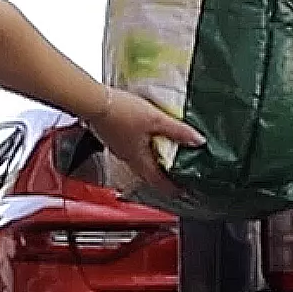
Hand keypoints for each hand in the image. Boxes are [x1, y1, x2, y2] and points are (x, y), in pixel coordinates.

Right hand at [87, 88, 205, 189]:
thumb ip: (178, 131)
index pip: (158, 181)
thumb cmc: (122, 112)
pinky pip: (130, 149)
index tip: (182, 190)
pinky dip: (141, 149)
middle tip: (175, 175)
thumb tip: (198, 141)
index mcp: (139, 159)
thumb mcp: (156, 120)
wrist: (95, 102)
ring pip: (138, 162)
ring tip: (162, 156)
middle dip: (162, 176)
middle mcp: (127, 157)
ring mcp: (118, 147)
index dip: (172, 187)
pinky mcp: (112, 136)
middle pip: (147, 174)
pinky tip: (143, 138)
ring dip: (151, 162)